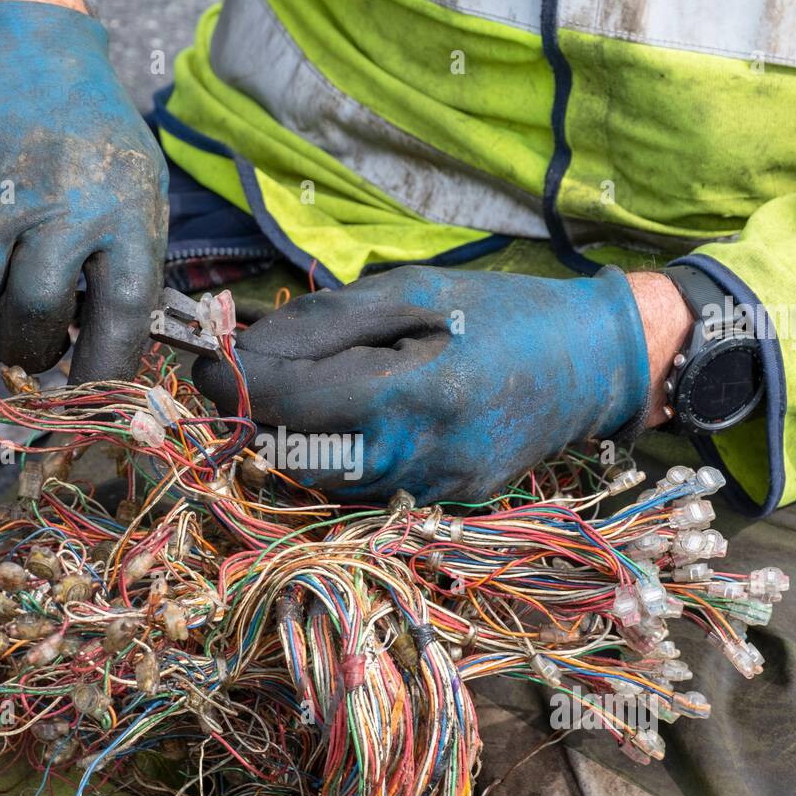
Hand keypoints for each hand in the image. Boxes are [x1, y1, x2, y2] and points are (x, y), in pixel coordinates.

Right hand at [0, 0, 167, 380]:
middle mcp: (65, 203)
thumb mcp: (140, 195)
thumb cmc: (92, 144)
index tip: (90, 402)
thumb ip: (129, 270)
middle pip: (37, 310)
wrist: (23, 51)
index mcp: (127, 215)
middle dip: (29, 353)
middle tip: (27, 356)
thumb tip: (115, 361)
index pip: (125, 315)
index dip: (105, 372)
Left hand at [193, 265, 655, 503]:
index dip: (237, 384)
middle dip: (257, 416)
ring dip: (294, 438)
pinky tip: (355, 416)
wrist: (594, 364)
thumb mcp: (413, 290)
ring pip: (325, 480)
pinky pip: (366, 486)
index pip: (296, 402)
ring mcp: (437, 491)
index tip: (202, 362)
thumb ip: (324, 323)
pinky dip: (339, 453)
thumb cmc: (502, 312)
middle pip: (298, 456)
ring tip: (301, 388)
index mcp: (418, 391)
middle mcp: (424, 457)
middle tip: (245, 373)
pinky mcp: (446, 505)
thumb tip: (245, 349)